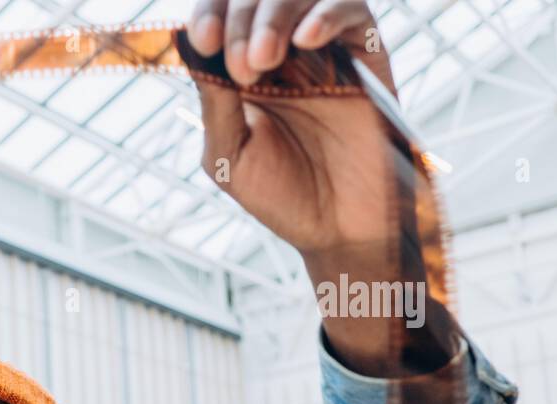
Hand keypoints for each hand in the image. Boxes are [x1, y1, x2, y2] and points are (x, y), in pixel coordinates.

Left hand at [185, 0, 397, 255]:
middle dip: (240, 20)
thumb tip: (192, 47)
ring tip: (263, 61)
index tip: (203, 38)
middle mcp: (280, 50)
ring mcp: (323, 48)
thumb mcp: (229, 155)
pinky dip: (325, 14)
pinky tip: (305, 40)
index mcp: (239, 70)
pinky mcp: (364, 53)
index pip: (221, 14)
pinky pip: (350, 8)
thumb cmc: (282, 196)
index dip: (210, 12)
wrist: (338, 228)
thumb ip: (214, 102)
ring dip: (274, 14)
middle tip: (241, 67)